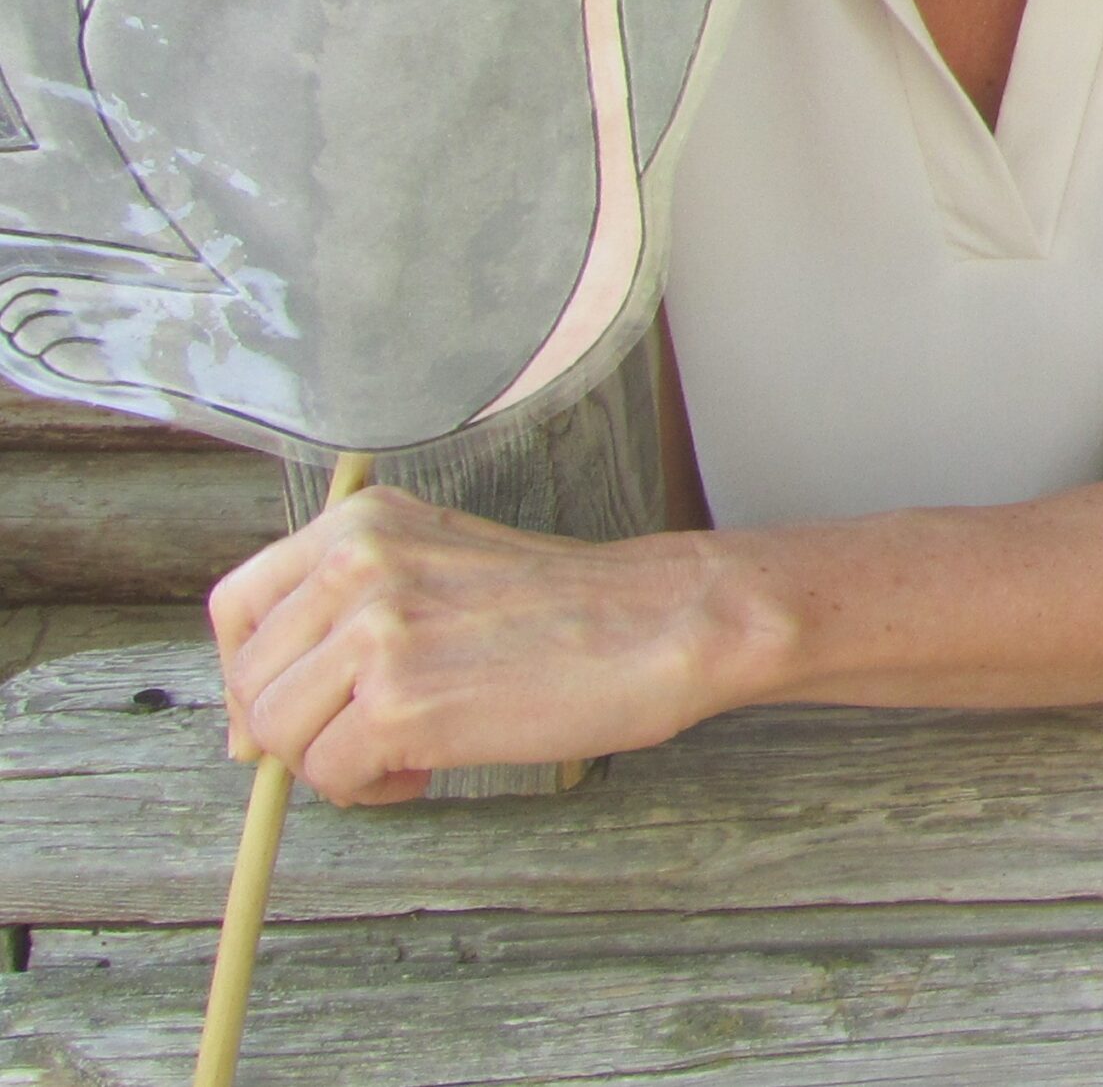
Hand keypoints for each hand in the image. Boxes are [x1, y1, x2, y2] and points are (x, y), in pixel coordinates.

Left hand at [208, 486, 732, 805]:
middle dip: (296, 732)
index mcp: (362, 522)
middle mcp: (356, 562)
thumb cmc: (562, 607)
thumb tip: (253, 724)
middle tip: (368, 740)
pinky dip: (370, 790)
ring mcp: (376, 629)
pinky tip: (427, 767)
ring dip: (332, 763)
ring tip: (406, 752)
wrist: (654, 623)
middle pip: (252, 682)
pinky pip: (329, 776)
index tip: (280, 712)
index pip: (238, 604)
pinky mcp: (400, 701)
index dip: (247, 675)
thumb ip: (351, 612)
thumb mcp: (439, 568)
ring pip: (278, 735)